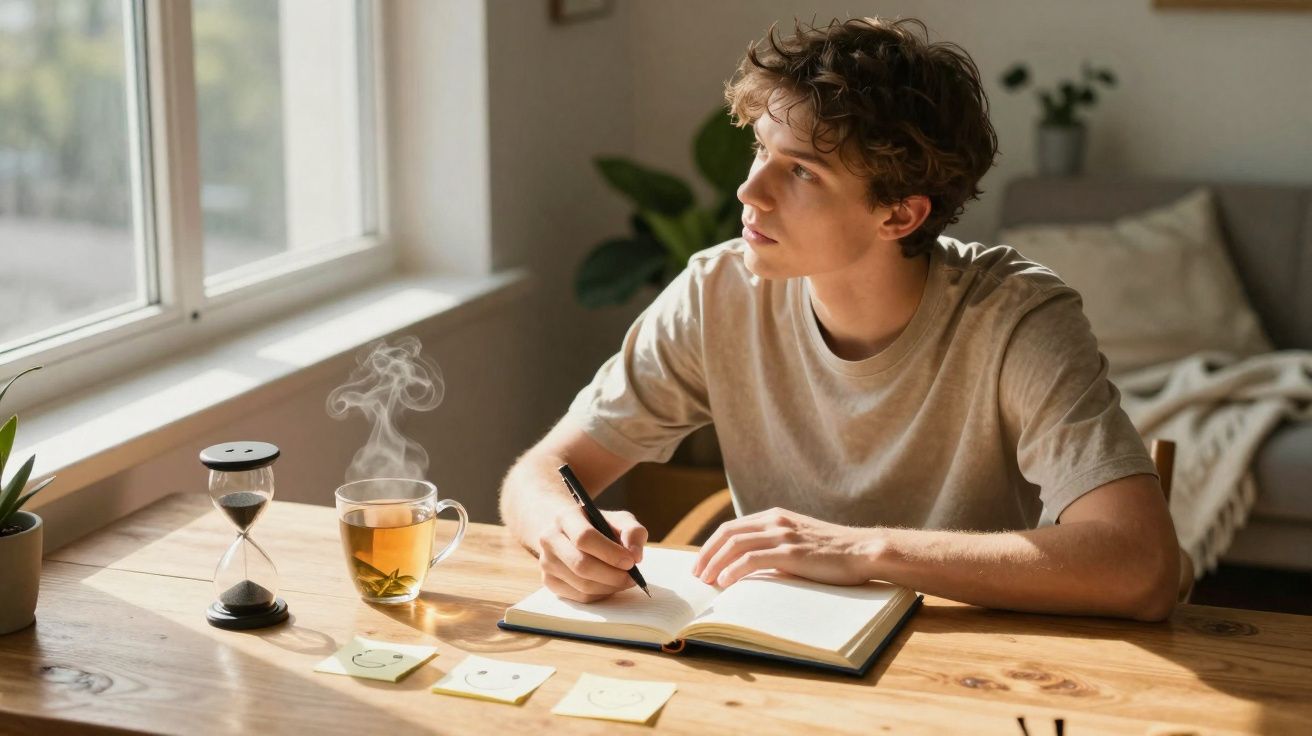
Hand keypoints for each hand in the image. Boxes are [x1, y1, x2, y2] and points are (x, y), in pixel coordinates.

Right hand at [537, 506, 647, 602]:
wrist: (569, 533)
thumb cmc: (598, 526)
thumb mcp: (619, 520)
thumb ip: (633, 531)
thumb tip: (635, 556)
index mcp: (565, 517)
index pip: (584, 537)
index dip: (610, 553)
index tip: (631, 562)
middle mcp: (550, 539)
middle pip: (581, 565)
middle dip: (612, 575)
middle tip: (632, 577)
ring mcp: (546, 562)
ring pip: (582, 585)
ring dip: (610, 587)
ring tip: (624, 580)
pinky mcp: (549, 582)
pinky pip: (580, 596)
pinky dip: (601, 594)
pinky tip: (610, 584)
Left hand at [692, 507, 878, 587]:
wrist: (863, 551)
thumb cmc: (834, 553)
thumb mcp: (800, 541)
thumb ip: (777, 545)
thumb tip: (752, 566)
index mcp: (775, 516)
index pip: (732, 527)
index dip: (712, 545)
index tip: (701, 563)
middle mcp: (775, 521)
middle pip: (727, 534)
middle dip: (706, 554)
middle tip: (696, 574)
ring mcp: (783, 535)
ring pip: (735, 545)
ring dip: (715, 563)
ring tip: (705, 581)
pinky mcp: (790, 552)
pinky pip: (752, 559)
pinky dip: (733, 570)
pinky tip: (724, 582)